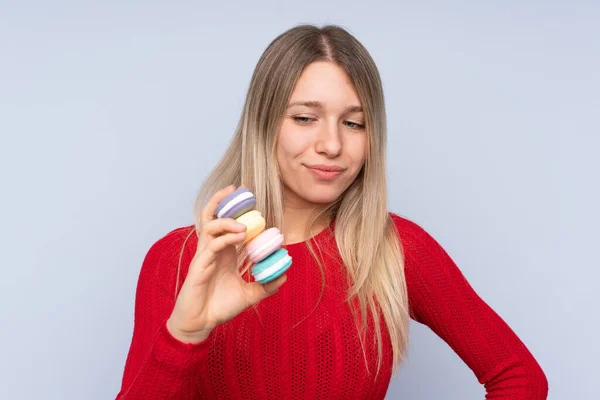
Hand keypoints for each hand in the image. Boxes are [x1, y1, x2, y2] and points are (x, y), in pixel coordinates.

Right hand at [166, 185, 286, 343]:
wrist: (200, 324)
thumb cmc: (219, 307)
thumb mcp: (249, 295)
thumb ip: (266, 285)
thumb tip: (284, 275)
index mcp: (223, 253)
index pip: (228, 224)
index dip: (238, 210)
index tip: (253, 200)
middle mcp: (213, 250)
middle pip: (213, 216)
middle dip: (223, 200)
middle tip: (240, 190)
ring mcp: (204, 255)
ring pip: (210, 226)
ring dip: (227, 220)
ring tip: (244, 225)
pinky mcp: (199, 265)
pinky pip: (211, 245)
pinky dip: (226, 237)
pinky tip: (239, 236)